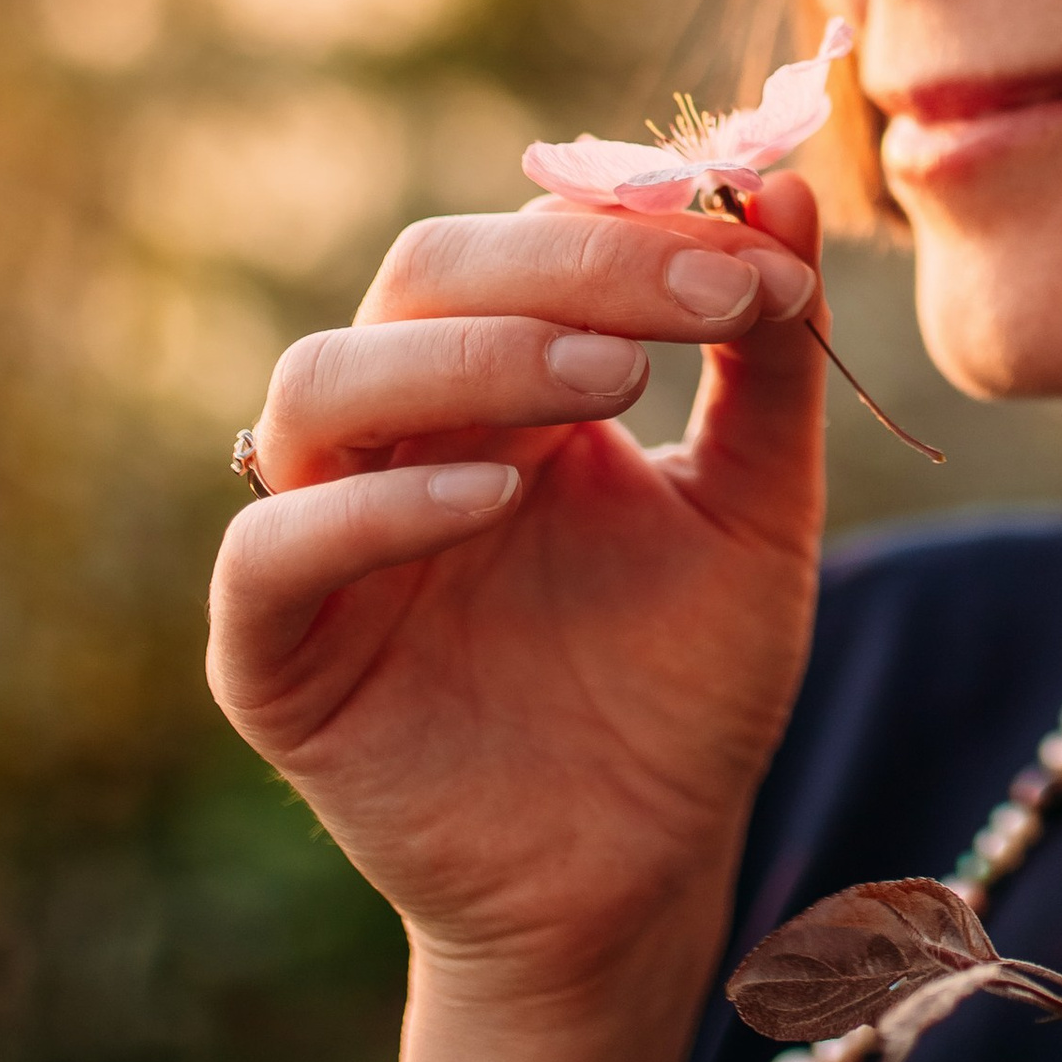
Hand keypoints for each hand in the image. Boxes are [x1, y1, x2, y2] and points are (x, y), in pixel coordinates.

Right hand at [208, 180, 833, 1003]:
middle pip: (423, 277)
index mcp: (504, 382)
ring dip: (468, 357)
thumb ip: (769, 364)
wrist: (647, 873)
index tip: (765, 258)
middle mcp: (400, 435)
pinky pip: (271, 552)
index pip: (529, 240)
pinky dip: (370, 508)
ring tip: (609, 387)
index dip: (639, 230)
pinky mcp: (275, 659)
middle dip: (566, 266)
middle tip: (701, 305)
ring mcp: (325, 539)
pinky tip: (495, 500)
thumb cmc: (688, 686)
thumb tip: (791, 188)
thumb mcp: (757, 510)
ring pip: (320, 382)